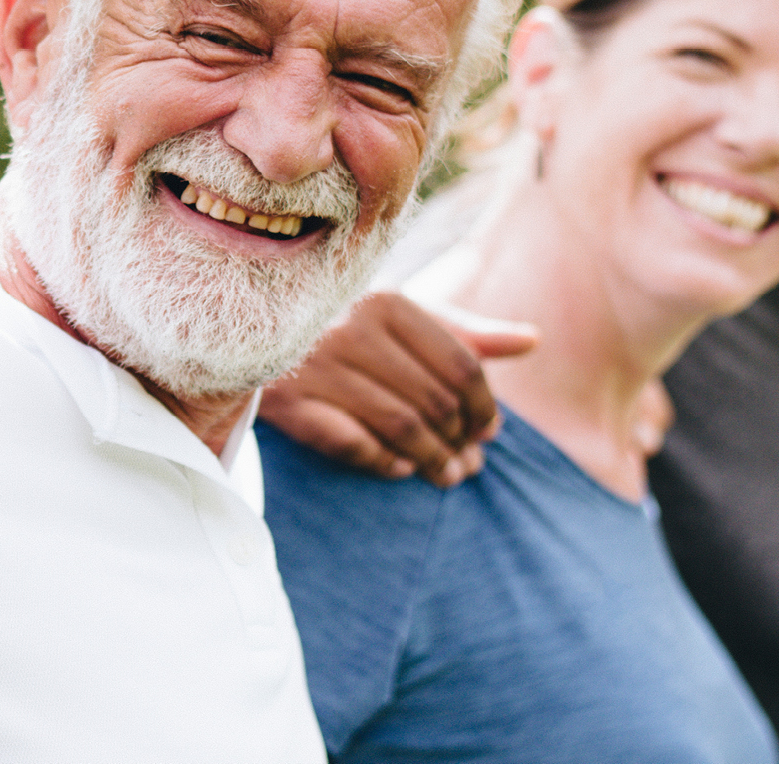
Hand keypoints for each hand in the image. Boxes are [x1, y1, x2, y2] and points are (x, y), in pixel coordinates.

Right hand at [258, 292, 535, 486]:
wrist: (245, 335)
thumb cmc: (340, 326)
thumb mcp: (400, 319)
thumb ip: (464, 333)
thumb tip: (533, 341)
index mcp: (387, 302)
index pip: (460, 366)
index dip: (485, 406)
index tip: (489, 431)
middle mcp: (352, 329)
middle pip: (435, 401)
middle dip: (461, 441)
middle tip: (471, 464)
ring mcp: (318, 366)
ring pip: (401, 427)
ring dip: (433, 462)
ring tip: (448, 476)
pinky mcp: (290, 403)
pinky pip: (354, 444)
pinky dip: (385, 462)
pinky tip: (401, 468)